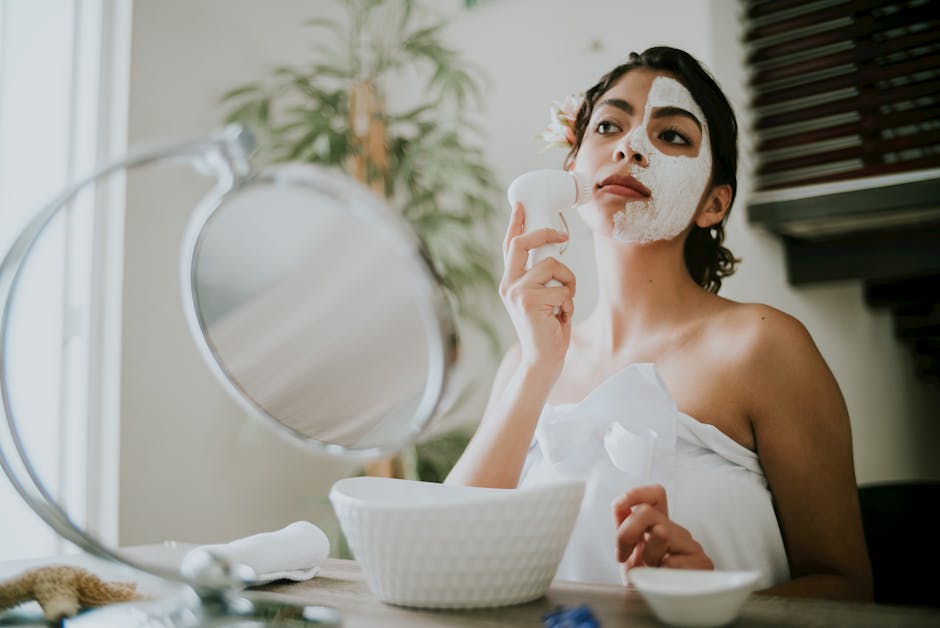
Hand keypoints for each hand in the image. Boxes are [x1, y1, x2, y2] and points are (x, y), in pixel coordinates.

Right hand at [499, 202, 575, 374]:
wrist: (542, 361)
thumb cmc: (546, 330)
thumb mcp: (540, 299)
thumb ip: (540, 278)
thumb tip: (554, 251)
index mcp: (509, 283)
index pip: (510, 246)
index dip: (516, 223)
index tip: (521, 204)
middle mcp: (508, 285)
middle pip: (523, 244)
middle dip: (546, 233)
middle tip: (563, 236)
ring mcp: (517, 293)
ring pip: (552, 266)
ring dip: (568, 282)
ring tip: (564, 302)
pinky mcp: (530, 302)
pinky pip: (562, 288)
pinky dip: (569, 302)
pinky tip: (561, 317)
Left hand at [613, 485, 713, 574]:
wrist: (661, 605)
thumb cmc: (646, 579)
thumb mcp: (628, 551)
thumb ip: (624, 525)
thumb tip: (619, 503)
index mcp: (658, 524)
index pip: (655, 495)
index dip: (636, 493)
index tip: (621, 504)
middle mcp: (676, 530)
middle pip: (646, 512)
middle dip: (626, 533)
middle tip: (623, 555)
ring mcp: (691, 545)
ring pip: (661, 533)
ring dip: (647, 556)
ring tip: (652, 569)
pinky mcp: (703, 563)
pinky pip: (673, 561)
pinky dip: (661, 574)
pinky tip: (666, 579)